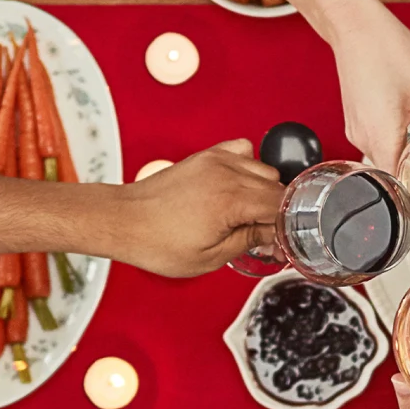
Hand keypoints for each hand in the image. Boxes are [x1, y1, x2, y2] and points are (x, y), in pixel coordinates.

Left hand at [110, 141, 279, 274]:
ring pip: (265, 170)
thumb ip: (250, 241)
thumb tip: (275, 238)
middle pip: (279, 187)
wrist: (123, 220)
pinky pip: (244, 151)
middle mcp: (227, 173)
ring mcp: (217, 161)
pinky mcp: (206, 156)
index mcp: (232, 201)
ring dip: (264, 193)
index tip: (280, 244)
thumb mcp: (210, 257)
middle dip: (277, 213)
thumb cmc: (156, 241)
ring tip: (248, 214)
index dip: (286, 229)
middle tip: (263, 235)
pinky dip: (248, 167)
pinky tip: (238, 188)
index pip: (283, 207)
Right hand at [329, 13, 409, 175]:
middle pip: (391, 177)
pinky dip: (395, 144)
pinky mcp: (356, 119)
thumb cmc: (385, 49)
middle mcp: (363, 138)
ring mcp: (356, 130)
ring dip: (406, 160)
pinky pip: (376, 143)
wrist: (355, 25)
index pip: (397, 187)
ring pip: (384, 160)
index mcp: (381, 137)